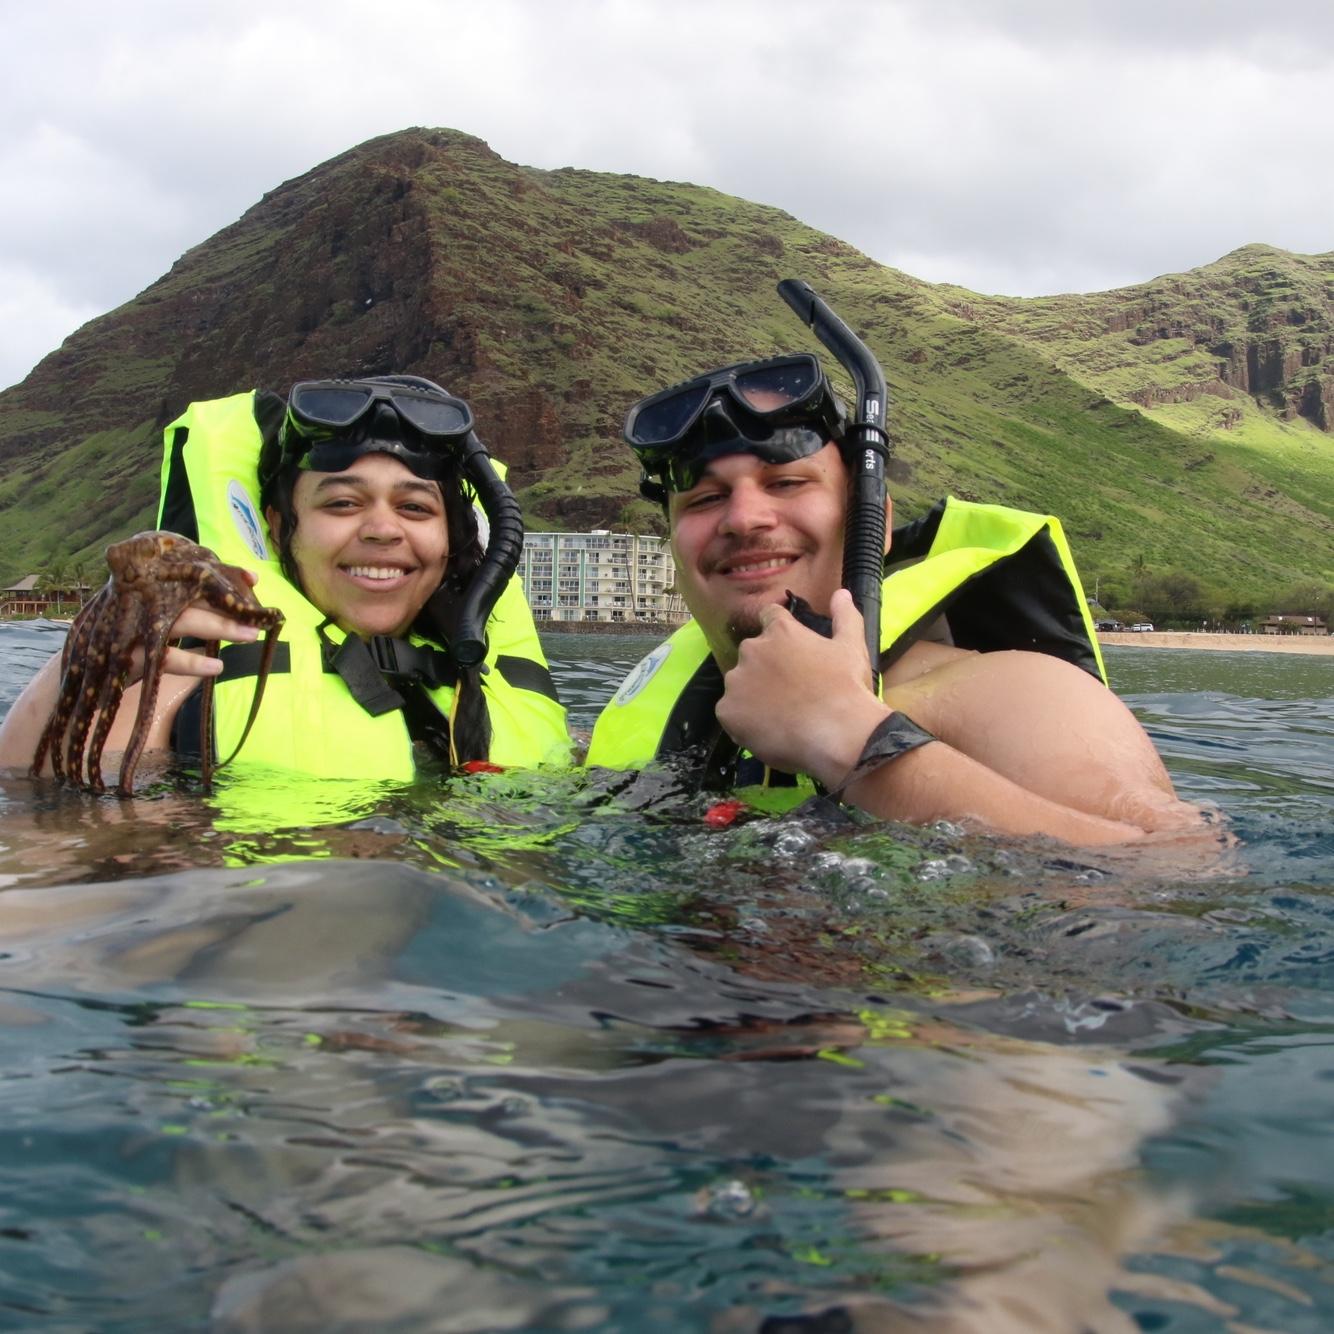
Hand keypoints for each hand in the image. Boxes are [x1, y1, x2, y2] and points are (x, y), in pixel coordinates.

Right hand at [131, 568, 264, 683]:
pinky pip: (165, 657)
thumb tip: (252, 578)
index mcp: (152, 583)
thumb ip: (204, 595)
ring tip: (249, 636)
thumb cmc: (138, 629)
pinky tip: (216, 666)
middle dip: (226, 604)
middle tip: (258, 617)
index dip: (223, 575)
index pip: (191, 573)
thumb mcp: (166, 608)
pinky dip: (192, 662)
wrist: (88, 664)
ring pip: (181, 621)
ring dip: (218, 627)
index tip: (253, 579)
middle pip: (189, 594)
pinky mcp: (129, 653)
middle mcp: (143, 598)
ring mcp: (135, 624)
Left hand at [715, 587, 889, 785]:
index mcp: (780, 631)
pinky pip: (730, 713)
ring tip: (780, 716)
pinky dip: (743, 721)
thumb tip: (842, 593)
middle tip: (790, 692)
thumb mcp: (852, 647)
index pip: (768, 617)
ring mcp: (736, 681)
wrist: (837, 734)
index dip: (777, 632)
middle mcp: (752, 650)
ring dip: (753, 695)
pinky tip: (767, 730)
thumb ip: (845, 617)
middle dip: (766, 669)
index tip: (788, 651)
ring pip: (740, 685)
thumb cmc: (846, 687)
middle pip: (752, 655)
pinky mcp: (727, 710)